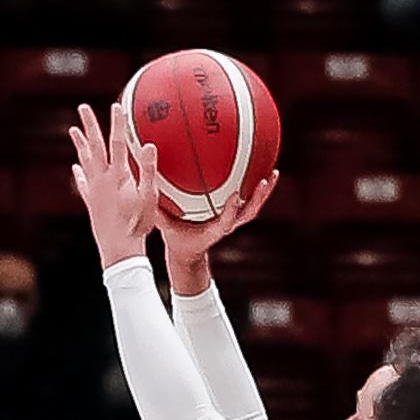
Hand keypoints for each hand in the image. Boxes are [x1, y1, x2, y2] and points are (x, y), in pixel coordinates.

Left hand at [67, 101, 158, 268]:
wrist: (119, 250)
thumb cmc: (138, 225)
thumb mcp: (149, 197)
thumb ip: (148, 170)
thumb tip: (147, 145)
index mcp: (117, 176)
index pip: (117, 143)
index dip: (117, 124)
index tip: (115, 106)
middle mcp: (102, 180)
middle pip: (95, 147)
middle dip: (89, 125)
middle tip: (82, 108)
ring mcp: (94, 191)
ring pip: (85, 161)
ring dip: (80, 144)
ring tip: (72, 130)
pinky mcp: (91, 202)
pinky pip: (82, 182)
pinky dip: (79, 172)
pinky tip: (75, 167)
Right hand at [154, 170, 277, 277]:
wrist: (186, 252)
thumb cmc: (175, 236)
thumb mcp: (164, 224)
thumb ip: (158, 209)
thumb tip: (146, 188)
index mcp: (212, 231)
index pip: (224, 222)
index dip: (231, 210)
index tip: (235, 196)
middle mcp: (226, 225)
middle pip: (248, 213)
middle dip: (257, 198)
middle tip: (264, 180)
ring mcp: (232, 221)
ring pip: (253, 207)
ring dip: (264, 192)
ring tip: (272, 173)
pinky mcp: (234, 215)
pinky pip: (247, 199)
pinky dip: (254, 186)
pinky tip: (259, 167)